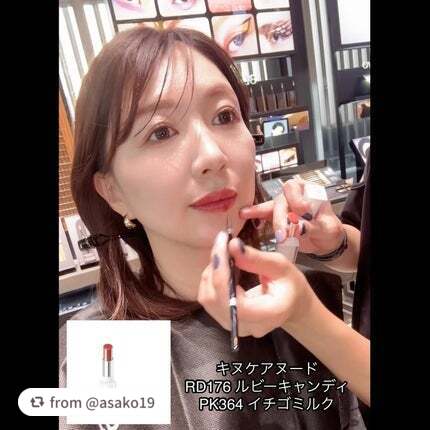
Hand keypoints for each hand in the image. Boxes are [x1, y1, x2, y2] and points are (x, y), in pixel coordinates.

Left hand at [197, 230, 315, 337]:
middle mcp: (247, 326)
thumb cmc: (290, 285)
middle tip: (222, 245)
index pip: (233, 301)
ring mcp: (234, 326)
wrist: (292, 305)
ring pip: (207, 299)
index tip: (222, 244)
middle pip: (214, 300)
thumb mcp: (281, 266)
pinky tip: (222, 269)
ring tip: (224, 256)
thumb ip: (256, 258)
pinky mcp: (226, 320)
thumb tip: (232, 245)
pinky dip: (210, 280)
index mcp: (267, 315)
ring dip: (211, 273)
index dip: (221, 273)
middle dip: (214, 268)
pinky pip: (208, 300)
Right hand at [240, 179, 344, 254]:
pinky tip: (243, 214)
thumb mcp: (327, 229)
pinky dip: (254, 214)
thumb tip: (299, 227)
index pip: (296, 188)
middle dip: (280, 218)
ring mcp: (283, 205)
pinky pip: (263, 213)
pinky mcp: (276, 216)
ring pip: (270, 207)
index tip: (303, 213)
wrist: (325, 241)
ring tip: (246, 214)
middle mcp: (293, 195)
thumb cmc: (328, 231)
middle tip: (283, 235)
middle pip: (280, 201)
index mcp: (308, 191)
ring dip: (260, 213)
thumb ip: (313, 227)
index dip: (296, 200)